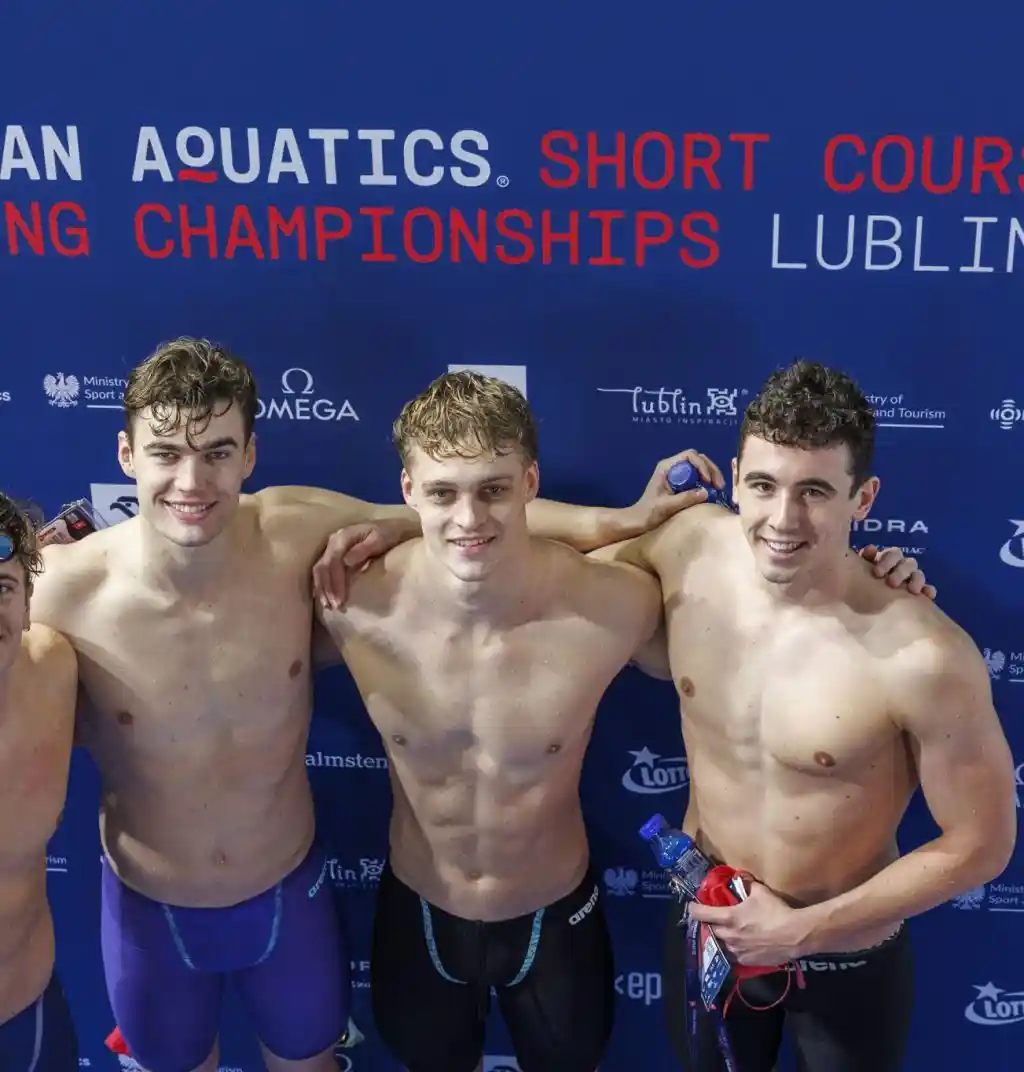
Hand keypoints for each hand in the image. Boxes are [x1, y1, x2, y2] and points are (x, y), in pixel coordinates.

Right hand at [312, 519, 402, 610]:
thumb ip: (364, 549)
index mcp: (343, 536)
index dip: (335, 582)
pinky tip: (325, 599)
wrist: (392, 529)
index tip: (341, 600)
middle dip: (327, 589)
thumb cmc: (389, 535)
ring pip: (319, 570)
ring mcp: (331, 548)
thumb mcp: (380, 538)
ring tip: (328, 606)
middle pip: (323, 567)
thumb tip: (346, 561)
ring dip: (322, 589)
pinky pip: (321, 572)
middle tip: (335, 607)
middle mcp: (333, 541)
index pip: (333, 561)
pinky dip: (321, 586)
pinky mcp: (333, 556)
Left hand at [629, 450, 726, 530]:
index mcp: (667, 467)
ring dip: (711, 475)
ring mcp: (676, 474)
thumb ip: (685, 498)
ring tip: (718, 488)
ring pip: (699, 467)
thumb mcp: (667, 506)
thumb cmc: (648, 513)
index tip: (707, 481)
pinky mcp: (680, 483)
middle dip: (710, 469)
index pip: (690, 456)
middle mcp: (672, 467)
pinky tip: (711, 491)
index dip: (702, 466)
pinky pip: (697, 477)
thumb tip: (706, 492)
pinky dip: (706, 481)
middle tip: (719, 485)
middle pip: (697, 459)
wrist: (638, 521)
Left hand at [687, 881, 808, 965]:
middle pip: (710, 931)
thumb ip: (747, 884)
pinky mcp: (747, 962)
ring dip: (721, 939)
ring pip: (721, 946)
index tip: (691, 907)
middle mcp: (729, 935)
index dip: (694, 909)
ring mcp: (737, 951)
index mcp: (728, 917)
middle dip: (709, 925)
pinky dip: (734, 950)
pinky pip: (734, 956)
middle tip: (713, 920)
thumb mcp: (759, 891)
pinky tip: (741, 946)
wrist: (794, 935)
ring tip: (726, 934)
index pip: (701, 914)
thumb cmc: (775, 911)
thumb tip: (742, 878)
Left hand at [858, 545, 935, 599]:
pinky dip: (928, 591)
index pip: (891, 554)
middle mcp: (897, 569)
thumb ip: (863, 560)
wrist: (864, 612)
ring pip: (917, 573)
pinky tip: (928, 595)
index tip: (878, 572)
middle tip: (892, 583)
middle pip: (907, 563)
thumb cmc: (859, 590)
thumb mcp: (857, 573)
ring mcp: (909, 580)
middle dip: (900, 571)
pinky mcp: (918, 594)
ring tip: (912, 590)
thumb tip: (872, 549)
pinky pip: (927, 589)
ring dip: (916, 579)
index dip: (887, 560)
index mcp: (883, 562)